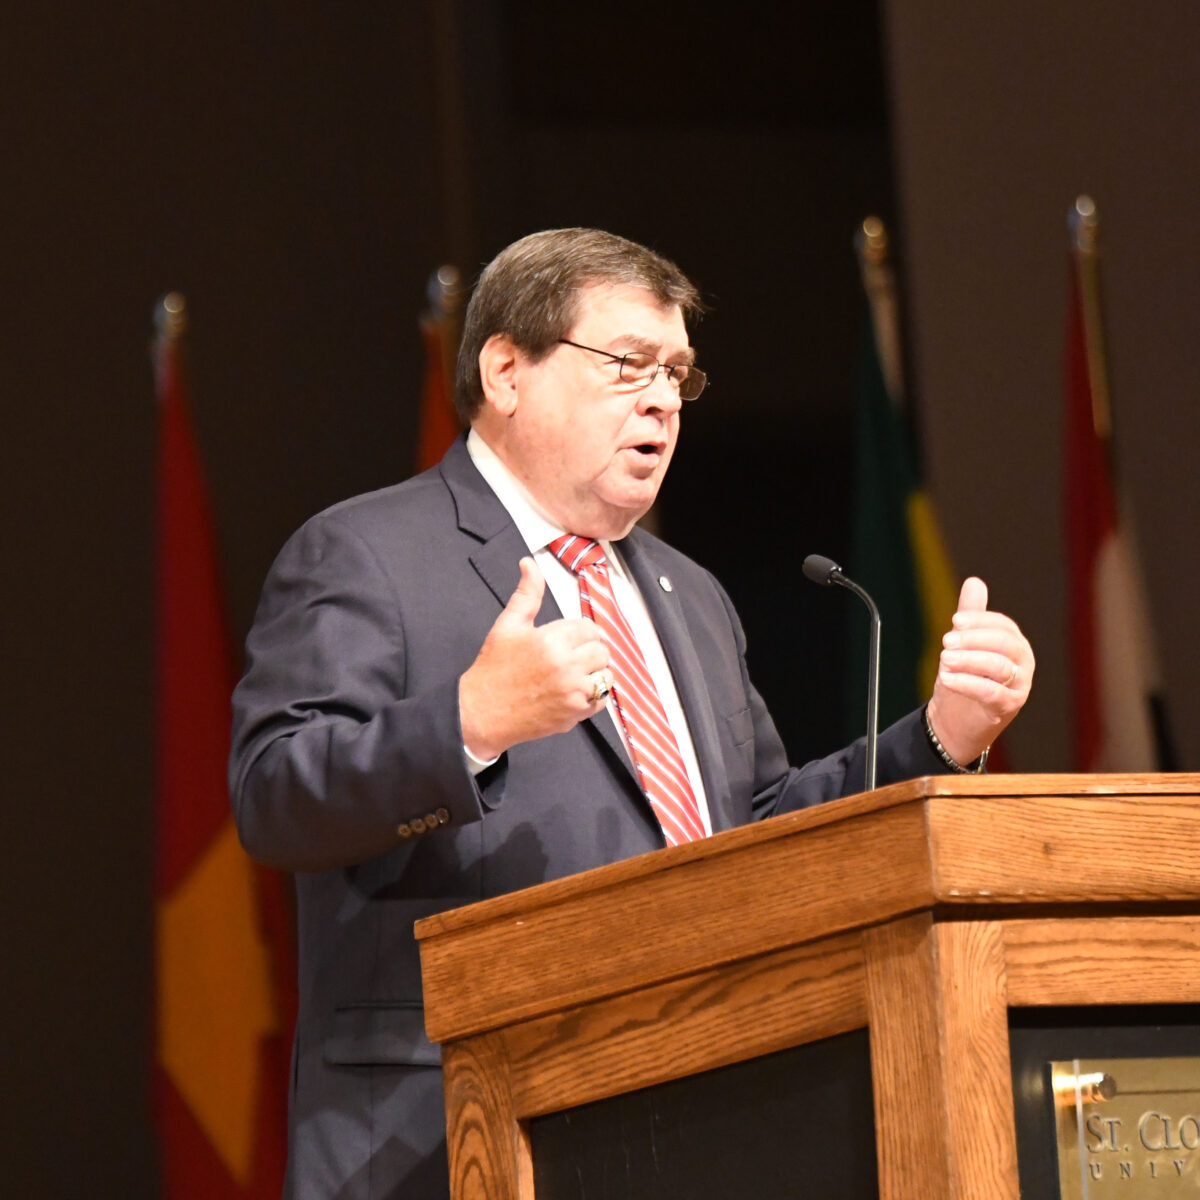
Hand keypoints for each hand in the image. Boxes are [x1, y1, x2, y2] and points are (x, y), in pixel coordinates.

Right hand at [459, 557, 611, 760]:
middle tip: (569, 658)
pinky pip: (602, 700)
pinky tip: (573, 692)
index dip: (580, 633)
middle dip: (588, 652)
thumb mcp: (507, 625)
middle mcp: (566, 665)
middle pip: (601, 651)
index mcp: (551, 640)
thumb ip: (527, 594)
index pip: (589, 628)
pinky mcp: (575, 713)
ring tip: (572, 676)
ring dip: (594, 674)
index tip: (567, 641)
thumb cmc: (493, 669)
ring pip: (605, 675)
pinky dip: (593, 696)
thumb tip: (529, 564)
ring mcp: (573, 692)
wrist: (482, 713)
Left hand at [925, 577, 1034, 765]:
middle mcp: (1023, 663)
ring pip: (999, 667)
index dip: (979, 621)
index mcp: (1014, 644)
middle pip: (1005, 644)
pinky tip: (946, 679)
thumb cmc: (964, 678)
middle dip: (974, 639)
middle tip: (946, 641)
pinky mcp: (1009, 707)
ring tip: (943, 659)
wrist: (956, 721)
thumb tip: (974, 581)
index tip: (955, 621)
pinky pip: (991, 692)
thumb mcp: (964, 645)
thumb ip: (971, 616)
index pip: (1003, 626)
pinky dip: (968, 683)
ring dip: (969, 661)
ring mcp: (1019, 686)